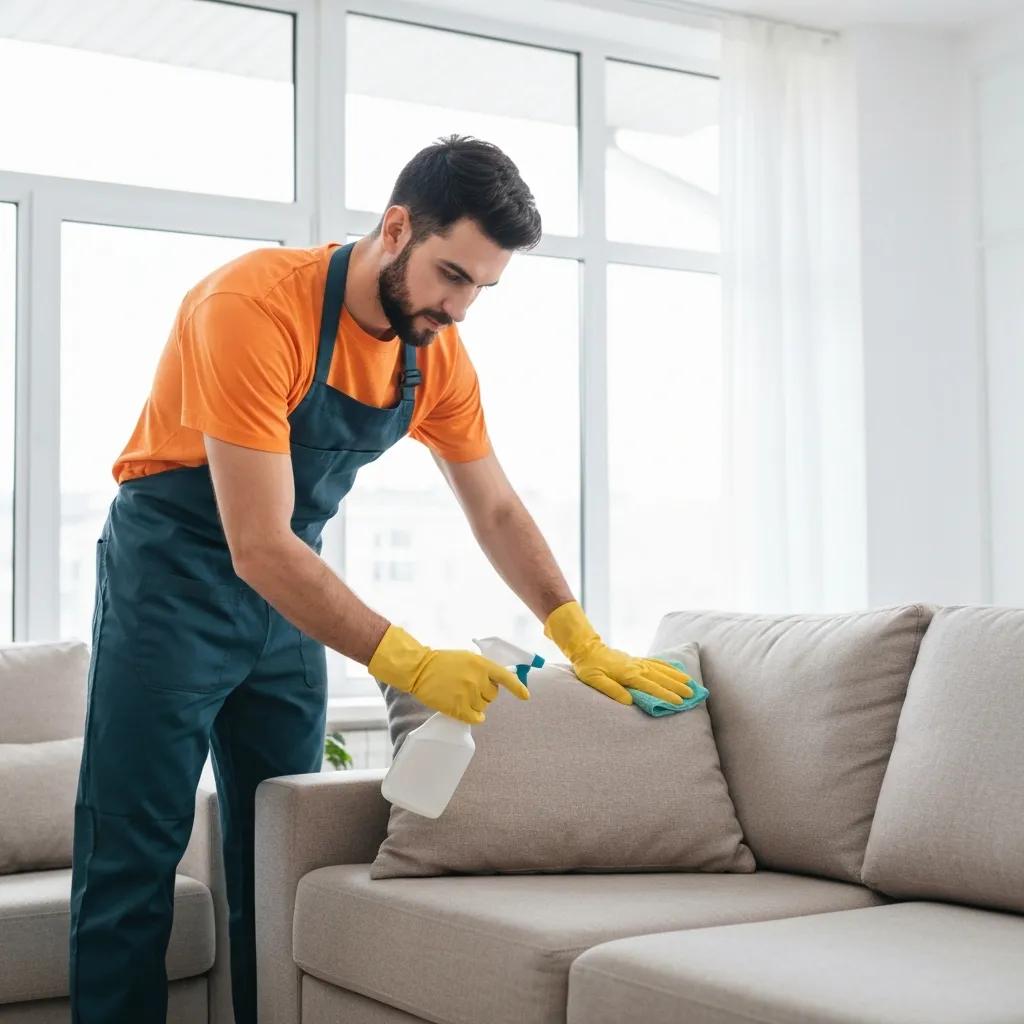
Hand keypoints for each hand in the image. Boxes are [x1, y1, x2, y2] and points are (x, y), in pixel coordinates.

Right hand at [368, 625, 529, 724]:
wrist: (419, 669)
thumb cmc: (443, 662)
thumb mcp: (467, 658)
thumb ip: (483, 668)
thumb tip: (497, 682)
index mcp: (481, 664)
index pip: (506, 677)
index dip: (517, 688)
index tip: (525, 696)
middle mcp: (477, 679)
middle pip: (493, 696)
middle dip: (485, 694)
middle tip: (470, 688)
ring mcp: (468, 694)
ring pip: (483, 707)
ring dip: (476, 705)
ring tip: (461, 695)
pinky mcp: (457, 707)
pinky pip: (475, 718)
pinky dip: (474, 717)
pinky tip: (469, 713)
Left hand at [544, 601, 693, 705]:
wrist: (587, 649)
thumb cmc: (589, 668)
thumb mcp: (595, 681)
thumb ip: (612, 690)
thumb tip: (629, 701)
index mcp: (628, 674)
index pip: (651, 686)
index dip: (666, 695)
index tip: (679, 702)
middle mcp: (636, 667)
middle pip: (661, 678)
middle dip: (677, 687)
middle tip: (692, 695)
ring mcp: (638, 662)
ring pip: (661, 670)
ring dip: (676, 677)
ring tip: (691, 683)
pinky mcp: (637, 660)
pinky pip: (656, 663)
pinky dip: (668, 667)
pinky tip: (676, 671)